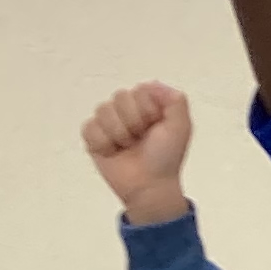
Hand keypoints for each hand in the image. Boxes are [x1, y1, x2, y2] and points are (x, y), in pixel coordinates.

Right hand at [82, 81, 192, 225]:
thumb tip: (152, 84)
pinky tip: (113, 152)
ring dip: (119, 134)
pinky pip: (89, 128)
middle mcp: (125, 108)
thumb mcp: (181, 127)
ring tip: (127, 147)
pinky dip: (102, 142)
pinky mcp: (92, 137)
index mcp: (146, 103)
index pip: (139, 90)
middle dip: (133, 122)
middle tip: (141, 139)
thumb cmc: (166, 157)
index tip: (155, 127)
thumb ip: (175, 101)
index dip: (148, 110)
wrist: (149, 186)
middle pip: (119, 98)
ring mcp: (107, 122)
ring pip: (103, 111)